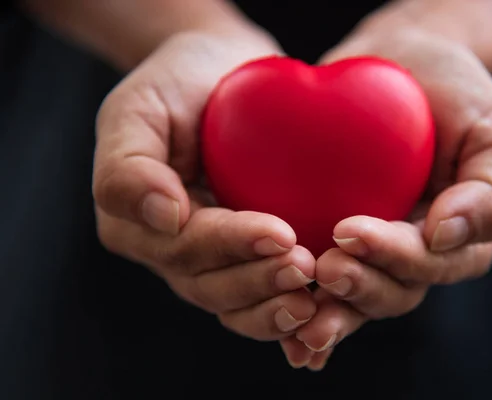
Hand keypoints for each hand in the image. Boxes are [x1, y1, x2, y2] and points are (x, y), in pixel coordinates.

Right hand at [93, 32, 317, 340]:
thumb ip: (129, 166)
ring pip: (236, 301)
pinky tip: (322, 305)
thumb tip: (165, 218)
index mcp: (136, 223)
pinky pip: (262, 295)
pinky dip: (286, 305)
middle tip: (305, 267)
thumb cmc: (175, 84)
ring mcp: (209, 258)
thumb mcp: (137, 108)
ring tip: (316, 297)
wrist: (219, 76)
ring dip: (275, 302)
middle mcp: (170, 250)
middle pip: (211, 285)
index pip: (184, 246)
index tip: (280, 234)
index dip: (231, 245)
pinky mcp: (244, 255)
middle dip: (259, 281)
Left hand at [280, 26, 491, 368]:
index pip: (429, 262)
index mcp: (457, 240)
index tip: (350, 232)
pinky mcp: (334, 238)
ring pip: (354, 299)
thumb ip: (490, 191)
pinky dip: (300, 304)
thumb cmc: (457, 96)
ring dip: (327, 311)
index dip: (391, 255)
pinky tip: (281, 332)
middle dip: (357, 288)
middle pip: (391, 292)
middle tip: (323, 269)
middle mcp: (415, 255)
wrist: (402, 66)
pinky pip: (318, 279)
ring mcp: (374, 251)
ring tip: (294, 306)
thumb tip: (445, 236)